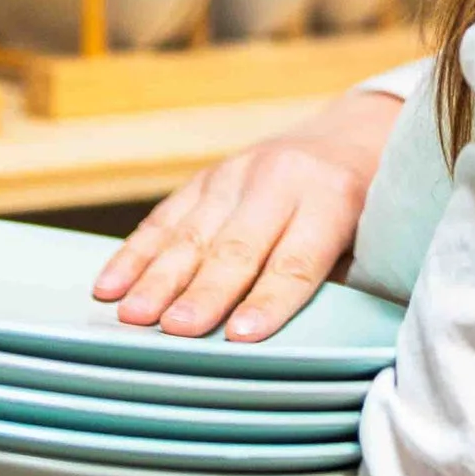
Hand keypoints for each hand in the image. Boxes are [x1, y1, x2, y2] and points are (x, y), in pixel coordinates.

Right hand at [94, 85, 407, 340]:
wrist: (350, 135)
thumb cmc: (362, 209)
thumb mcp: (365, 238)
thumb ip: (328, 280)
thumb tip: (289, 340)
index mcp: (332, 198)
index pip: (296, 261)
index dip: (269, 301)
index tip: (242, 336)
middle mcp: (279, 180)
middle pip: (236, 248)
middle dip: (203, 292)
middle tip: (175, 329)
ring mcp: (236, 175)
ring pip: (191, 233)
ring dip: (157, 278)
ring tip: (132, 314)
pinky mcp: (205, 178)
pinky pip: (164, 220)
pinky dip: (134, 255)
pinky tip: (109, 285)